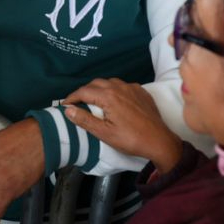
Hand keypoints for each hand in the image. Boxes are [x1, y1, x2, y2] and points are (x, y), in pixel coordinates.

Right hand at [62, 78, 182, 173]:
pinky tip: (114, 101)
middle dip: (84, 91)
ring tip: (94, 101)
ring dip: (99, 89)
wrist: (159, 141)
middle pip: (95, 83)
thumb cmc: (130, 139)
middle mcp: (119, 87)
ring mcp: (132, 88)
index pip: (83, 91)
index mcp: (108, 96)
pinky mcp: (141, 91)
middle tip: (78, 103)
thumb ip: (84, 119)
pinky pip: (123, 86)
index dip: (72, 97)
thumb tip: (68, 109)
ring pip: (109, 82)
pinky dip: (114, 90)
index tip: (65, 105)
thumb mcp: (104, 133)